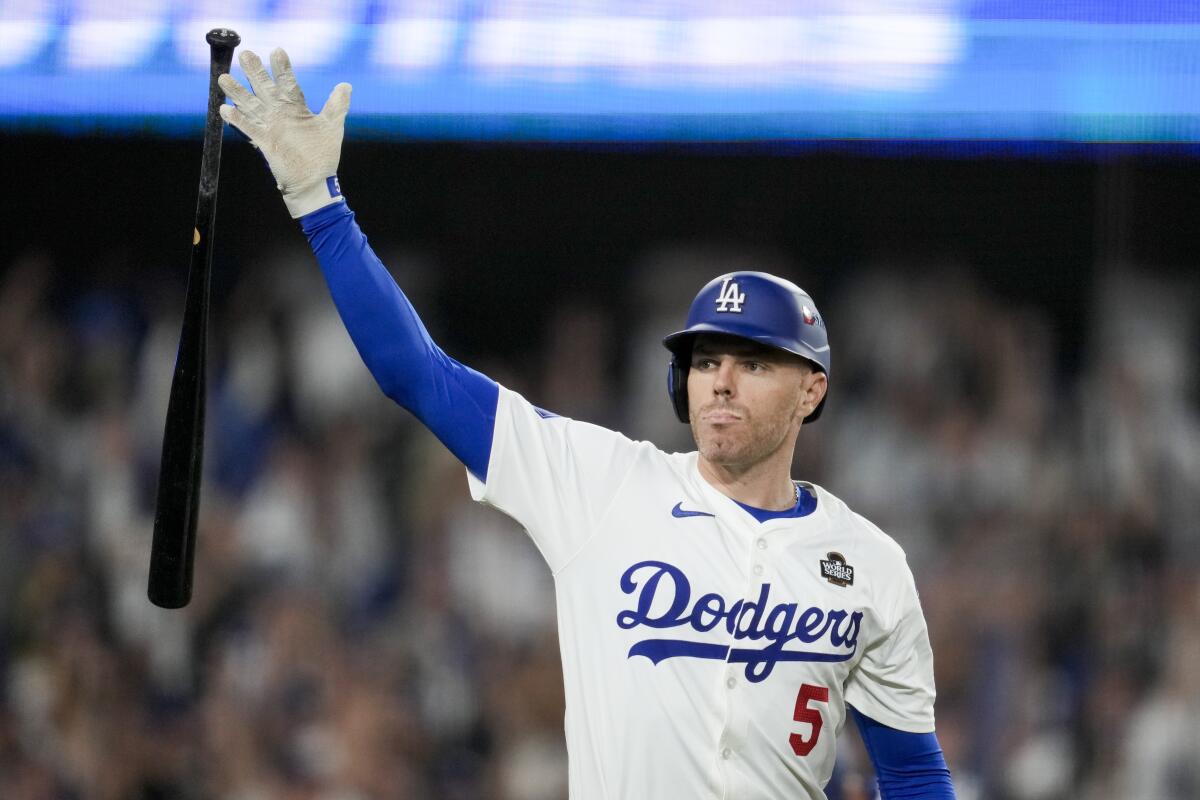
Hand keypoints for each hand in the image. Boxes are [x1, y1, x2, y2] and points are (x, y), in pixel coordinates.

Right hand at [218, 48, 350, 217]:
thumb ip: (336, 105)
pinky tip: (225, 109)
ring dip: (238, 92)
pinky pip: (249, 129)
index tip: (277, 50)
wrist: (315, 182)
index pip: (287, 83)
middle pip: (265, 89)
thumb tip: (346, 86)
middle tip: (246, 54)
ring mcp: (271, 127)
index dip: (282, 68)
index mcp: (296, 108)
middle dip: (255, 72)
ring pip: (251, 105)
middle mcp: (280, 114)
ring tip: (224, 77)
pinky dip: (237, 120)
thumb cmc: (323, 155)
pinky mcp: (265, 142)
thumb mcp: (332, 127)